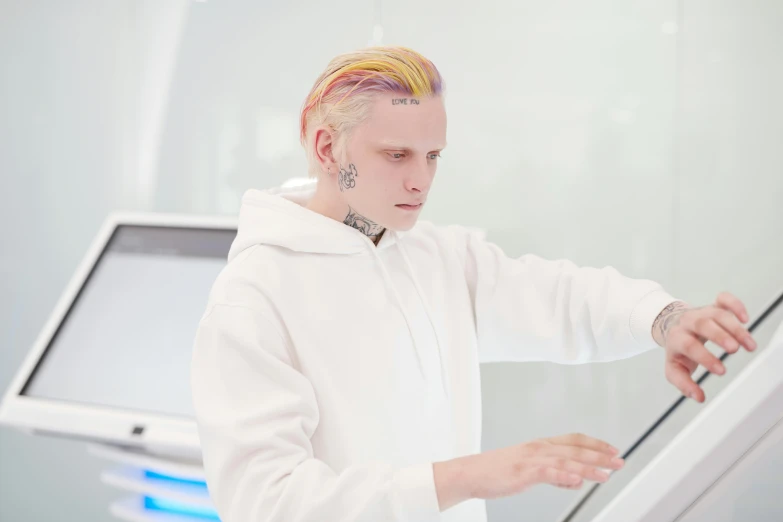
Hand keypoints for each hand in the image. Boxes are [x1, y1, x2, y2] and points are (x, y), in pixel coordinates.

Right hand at [433, 433, 624, 510]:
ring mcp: (531, 459)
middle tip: (619, 461)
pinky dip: (567, 476)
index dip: (595, 444)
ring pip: (567, 460)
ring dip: (589, 467)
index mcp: (539, 445)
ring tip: (607, 474)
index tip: (612, 449)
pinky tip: (580, 481)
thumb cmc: (496, 472)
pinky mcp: (524, 471)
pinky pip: (550, 472)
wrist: (470, 473)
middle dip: (600, 455)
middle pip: (575, 449)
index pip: (573, 440)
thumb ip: (552, 474)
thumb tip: (574, 480)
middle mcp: (538, 448)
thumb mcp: (528, 471)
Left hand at [653, 292, 756, 402]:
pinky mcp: (713, 306)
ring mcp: (701, 312)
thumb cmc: (677, 350)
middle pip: (702, 324)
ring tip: (749, 345)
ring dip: (735, 328)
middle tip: (734, 350)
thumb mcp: (675, 368)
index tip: (721, 371)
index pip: (689, 345)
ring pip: (718, 314)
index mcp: (676, 337)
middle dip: (719, 336)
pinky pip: (724, 299)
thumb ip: (684, 384)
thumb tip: (699, 397)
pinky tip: (745, 319)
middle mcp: (688, 322)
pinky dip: (735, 305)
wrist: (671, 325)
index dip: (705, 357)